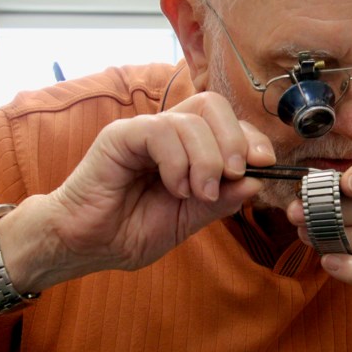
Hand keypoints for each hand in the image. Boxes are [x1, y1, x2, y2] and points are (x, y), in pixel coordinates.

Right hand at [27, 91, 274, 285]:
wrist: (86, 246)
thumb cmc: (130, 231)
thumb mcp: (189, 220)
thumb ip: (222, 201)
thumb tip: (257, 181)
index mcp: (187, 149)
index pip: (229, 123)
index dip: (252, 138)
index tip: (264, 164)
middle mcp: (168, 133)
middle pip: (214, 105)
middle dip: (235, 140)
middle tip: (233, 175)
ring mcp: (144, 132)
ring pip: (192, 120)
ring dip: (206, 160)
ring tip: (198, 193)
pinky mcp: (121, 136)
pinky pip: (161, 132)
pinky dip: (177, 162)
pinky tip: (174, 188)